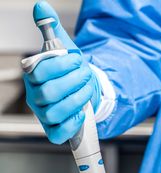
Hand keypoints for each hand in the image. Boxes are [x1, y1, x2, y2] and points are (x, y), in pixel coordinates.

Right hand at [24, 1, 100, 143]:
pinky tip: (81, 112)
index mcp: (33, 75)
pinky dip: (72, 123)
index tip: (78, 59)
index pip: (39, 71)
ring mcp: (44, 115)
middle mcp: (35, 96)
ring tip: (87, 90)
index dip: (62, 64)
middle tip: (86, 75)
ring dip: (77, 99)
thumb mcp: (64, 48)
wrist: (82, 91)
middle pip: (48, 93)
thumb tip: (41, 6)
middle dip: (74, 81)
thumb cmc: (70, 72)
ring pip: (55, 112)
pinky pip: (57, 133)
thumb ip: (52, 28)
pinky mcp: (54, 129)